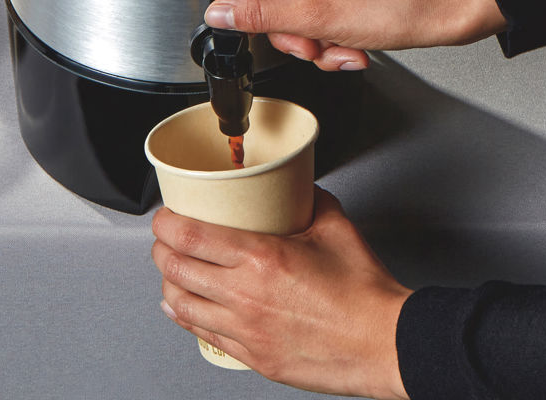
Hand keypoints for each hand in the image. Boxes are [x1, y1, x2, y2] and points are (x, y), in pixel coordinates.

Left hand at [151, 187, 411, 398]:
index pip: (189, 236)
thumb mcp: (333, 226)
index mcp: (261, 257)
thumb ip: (307, 199)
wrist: (385, 344)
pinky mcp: (254, 357)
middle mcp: (246, 295)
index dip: (165, 224)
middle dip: (160, 250)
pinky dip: (186, 317)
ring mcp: (247, 330)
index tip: (164, 216)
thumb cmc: (364, 293)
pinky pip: (204, 335)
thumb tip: (295, 187)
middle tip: (163, 239)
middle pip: (175, 269)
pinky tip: (185, 307)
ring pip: (182, 305)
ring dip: (168, 284)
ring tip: (171, 271)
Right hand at [203, 0, 504, 68]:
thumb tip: (220, 13)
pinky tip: (348, 42)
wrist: (443, 10)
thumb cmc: (395, 5)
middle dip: (292, 29)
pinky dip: (329, 27)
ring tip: (338, 46)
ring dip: (314, 35)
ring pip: (298, 3)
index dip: (249, 3)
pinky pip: (320, 1)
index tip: (258, 27)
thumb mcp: (314, 19)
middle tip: (311, 45)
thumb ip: (260, 16)